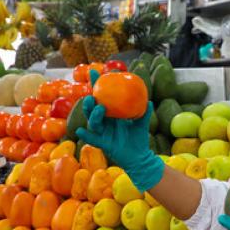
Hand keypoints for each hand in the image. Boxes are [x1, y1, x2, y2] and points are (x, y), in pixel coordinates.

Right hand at [75, 70, 163, 191]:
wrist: (140, 157)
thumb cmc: (139, 139)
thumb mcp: (142, 123)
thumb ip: (144, 111)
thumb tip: (148, 99)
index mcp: (112, 115)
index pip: (103, 98)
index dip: (97, 86)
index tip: (95, 72)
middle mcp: (105, 123)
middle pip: (92, 109)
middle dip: (89, 101)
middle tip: (93, 95)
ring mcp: (103, 133)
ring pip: (93, 122)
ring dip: (93, 114)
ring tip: (98, 108)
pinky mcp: (103, 144)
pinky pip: (93, 139)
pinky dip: (86, 135)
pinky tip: (80, 130)